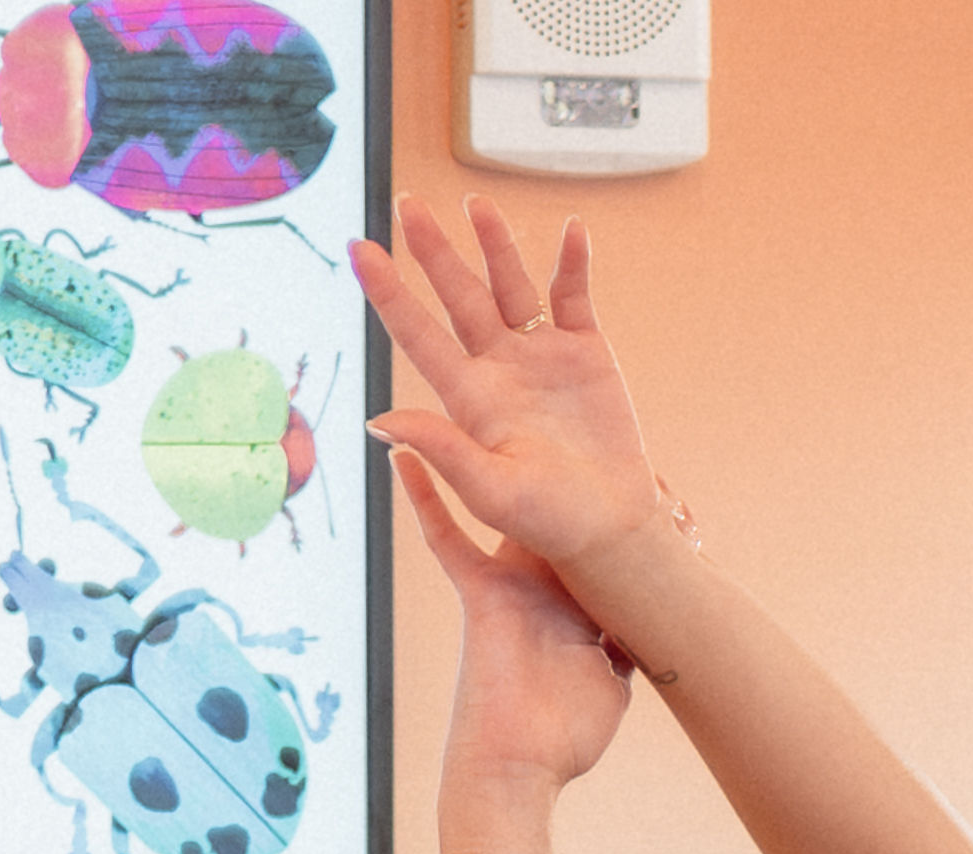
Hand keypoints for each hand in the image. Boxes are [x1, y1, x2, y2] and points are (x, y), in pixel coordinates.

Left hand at [356, 192, 679, 587]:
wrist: (612, 530)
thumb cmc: (550, 523)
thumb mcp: (490, 491)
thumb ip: (441, 449)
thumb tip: (378, 422)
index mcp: (469, 398)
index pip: (417, 334)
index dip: (388, 292)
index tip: (360, 249)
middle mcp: (498, 368)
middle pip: (458, 295)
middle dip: (432, 250)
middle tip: (406, 204)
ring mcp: (541, 355)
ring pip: (510, 284)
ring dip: (495, 243)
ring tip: (475, 204)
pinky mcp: (585, 352)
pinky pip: (573, 295)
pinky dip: (573, 261)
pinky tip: (572, 231)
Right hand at [393, 454, 633, 799]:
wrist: (519, 767)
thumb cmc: (563, 737)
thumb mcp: (611, 681)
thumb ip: (621, 644)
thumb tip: (644, 624)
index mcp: (574, 599)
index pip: (599, 547)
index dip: (628, 520)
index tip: (663, 490)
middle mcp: (541, 582)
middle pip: (565, 519)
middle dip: (592, 485)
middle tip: (622, 444)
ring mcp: (508, 583)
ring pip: (518, 511)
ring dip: (520, 465)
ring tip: (528, 410)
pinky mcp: (478, 592)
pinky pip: (444, 537)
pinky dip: (423, 498)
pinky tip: (405, 452)